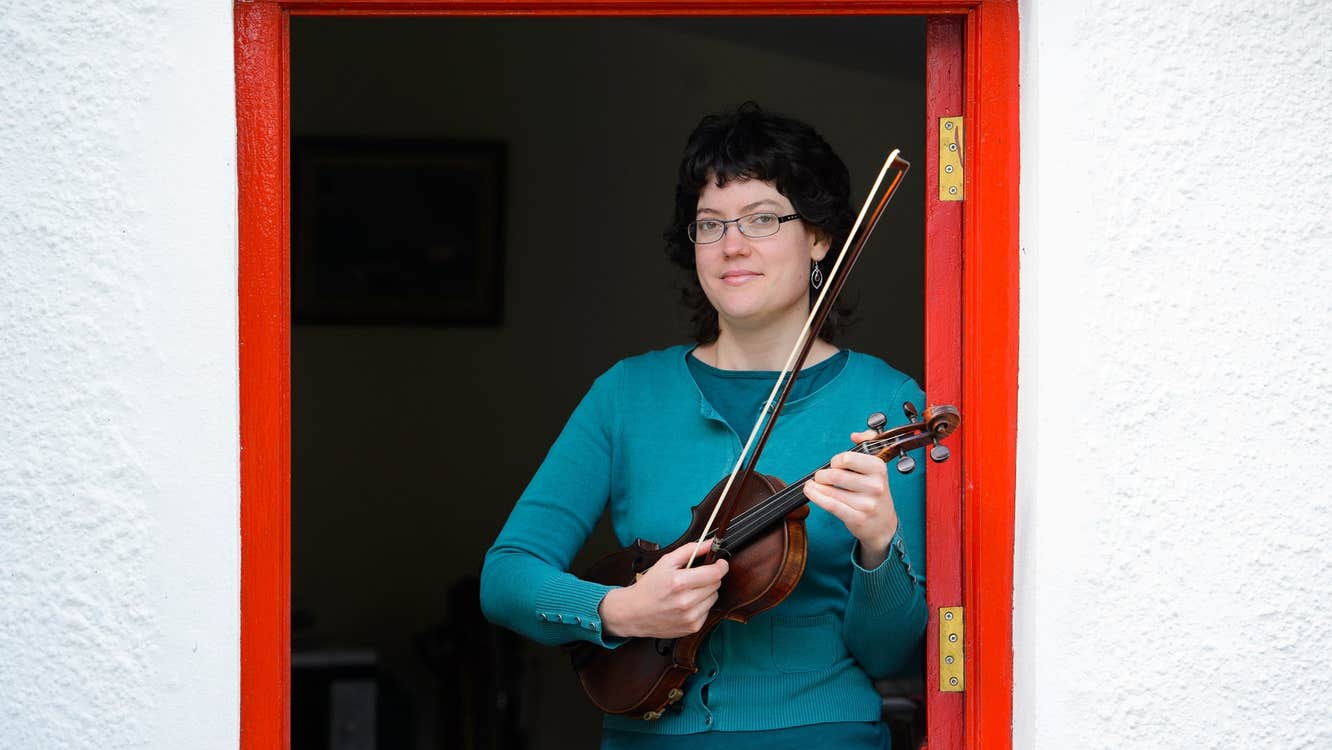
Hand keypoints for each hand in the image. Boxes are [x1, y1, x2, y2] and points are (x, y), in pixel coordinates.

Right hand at [598, 542, 728, 638]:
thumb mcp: (666, 562)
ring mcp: (690, 616)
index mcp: (679, 582)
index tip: (720, 563)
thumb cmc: (649, 586)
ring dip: (706, 592)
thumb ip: (691, 550)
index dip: (721, 566)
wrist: (634, 612)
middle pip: (716, 584)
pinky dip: (701, 606)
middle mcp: (686, 601)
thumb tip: (710, 543)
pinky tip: (687, 604)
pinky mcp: (692, 627)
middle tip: (696, 577)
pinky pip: (708, 611)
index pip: (715, 573)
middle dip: (710, 578)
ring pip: (714, 598)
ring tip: (689, 591)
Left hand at [804, 429, 898, 568]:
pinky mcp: (857, 518)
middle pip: (835, 474)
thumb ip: (868, 444)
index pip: (848, 458)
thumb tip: (855, 435)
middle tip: (821, 477)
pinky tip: (811, 492)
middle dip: (822, 475)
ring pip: (830, 490)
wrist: (884, 525)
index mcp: (879, 468)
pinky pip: (830, 505)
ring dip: (815, 486)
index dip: (836, 460)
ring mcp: (867, 503)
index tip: (835, 464)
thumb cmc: (875, 493)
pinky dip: (816, 497)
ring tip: (812, 484)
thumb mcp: (877, 468)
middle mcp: (875, 486)